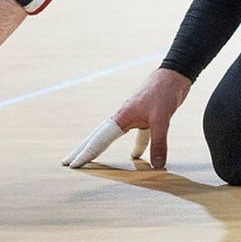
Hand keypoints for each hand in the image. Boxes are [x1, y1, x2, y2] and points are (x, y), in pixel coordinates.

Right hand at [64, 68, 191, 168]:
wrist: (174, 75)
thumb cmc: (164, 92)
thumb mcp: (162, 119)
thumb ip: (159, 143)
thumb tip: (157, 166)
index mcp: (121, 117)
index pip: (99, 140)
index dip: (86, 153)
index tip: (73, 165)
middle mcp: (123, 117)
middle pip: (97, 137)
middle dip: (82, 150)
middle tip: (66, 162)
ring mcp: (133, 117)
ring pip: (113, 137)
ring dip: (102, 148)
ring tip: (91, 160)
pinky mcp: (146, 117)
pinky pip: (138, 136)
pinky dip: (137, 146)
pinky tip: (136, 157)